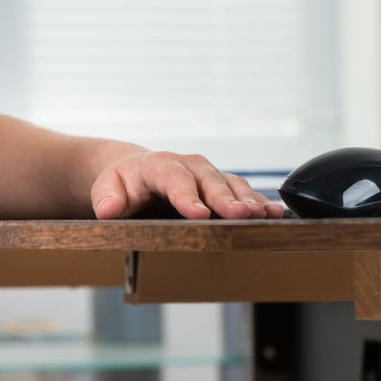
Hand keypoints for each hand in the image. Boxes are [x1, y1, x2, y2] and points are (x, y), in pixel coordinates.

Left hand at [89, 150, 285, 220]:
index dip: (187, 195)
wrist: (135, 171)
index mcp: (158, 165)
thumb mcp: (107, 189)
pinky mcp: (220, 184)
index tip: (199, 213)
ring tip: (263, 215)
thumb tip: (108, 208)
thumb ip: (107, 198)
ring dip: (248, 200)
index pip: (173, 178)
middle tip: (240, 215)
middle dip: (225, 198)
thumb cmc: (122, 183)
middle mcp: (188, 165)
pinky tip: (274, 214)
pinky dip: (259, 202)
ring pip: (231, 184)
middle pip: (209, 180)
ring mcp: (207, 174)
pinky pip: (243, 191)